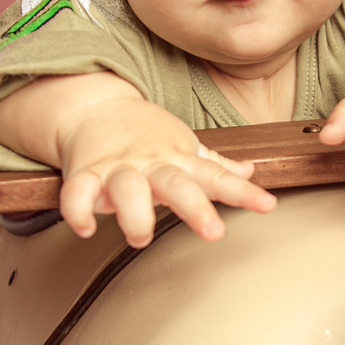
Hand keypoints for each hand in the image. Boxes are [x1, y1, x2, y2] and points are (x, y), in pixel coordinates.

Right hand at [0, 73, 275, 245]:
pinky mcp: (85, 174)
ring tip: (140, 236)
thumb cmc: (143, 135)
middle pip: (176, 184)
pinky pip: (78, 192)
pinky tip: (86, 228)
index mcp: (178, 160)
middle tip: (213, 231)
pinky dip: (78, 210)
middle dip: (195, 207)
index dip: (242, 193)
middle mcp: (151, 164)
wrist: (94, 107)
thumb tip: (249, 171)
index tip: (266, 205)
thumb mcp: (183, 146)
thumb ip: (214, 164)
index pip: (216, 177)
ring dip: (135, 214)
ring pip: (127, 188)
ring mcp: (117, 168)